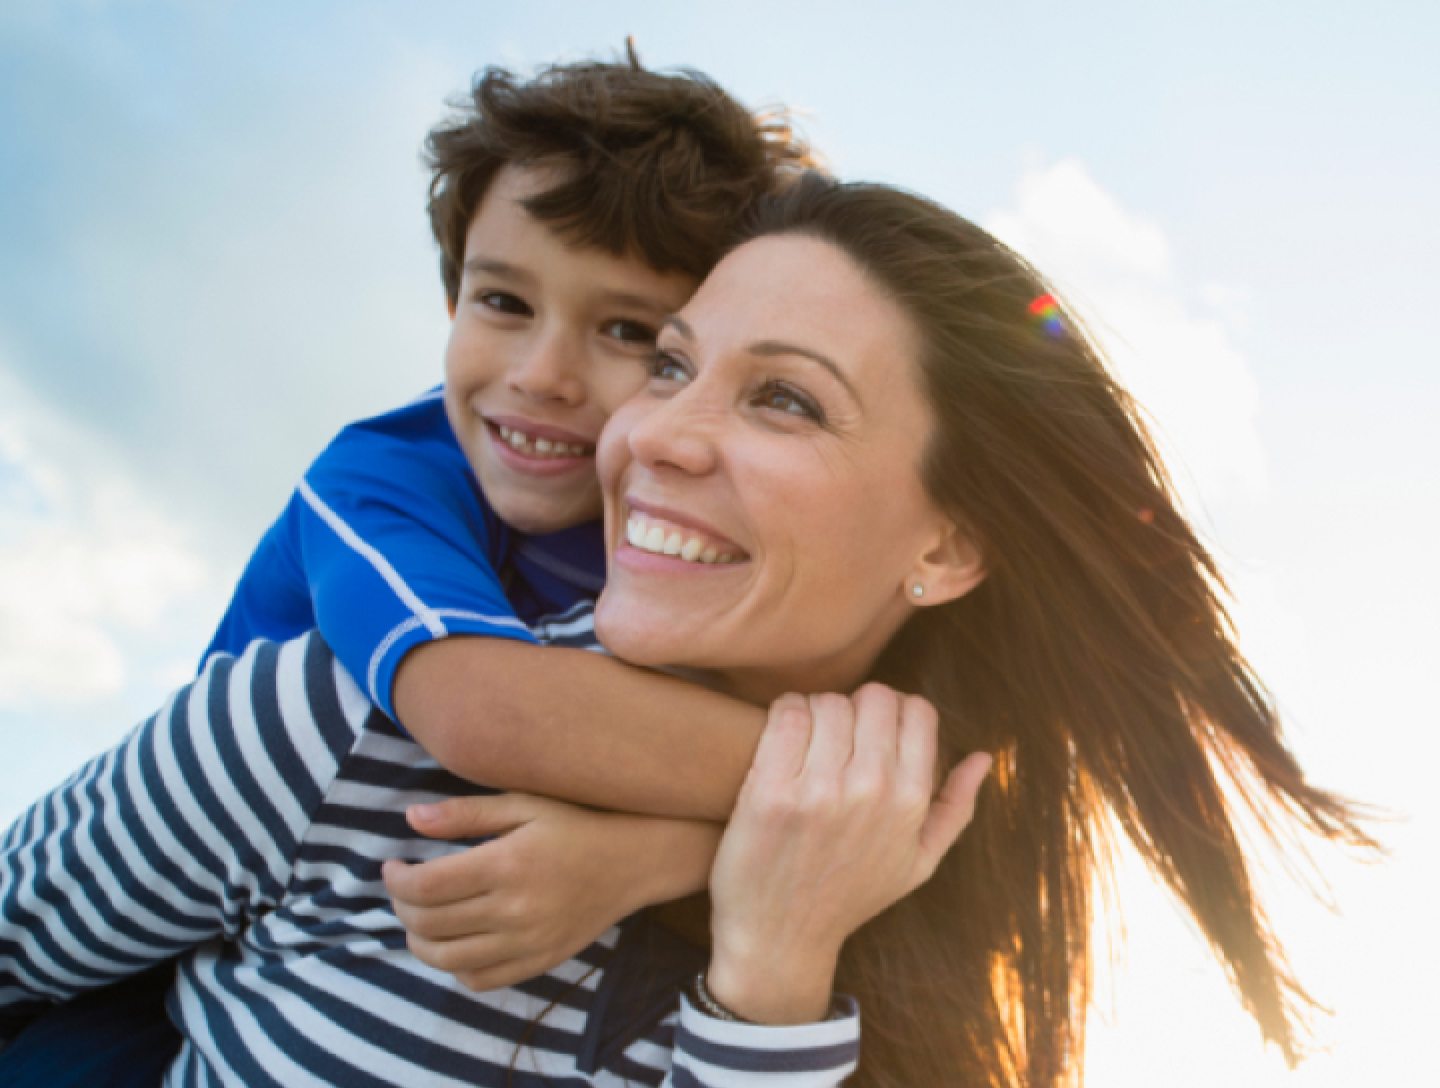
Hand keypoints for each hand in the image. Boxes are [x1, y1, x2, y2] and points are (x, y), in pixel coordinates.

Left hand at [383, 793, 720, 990]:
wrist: (636, 858)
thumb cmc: (578, 820)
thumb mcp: (525, 802)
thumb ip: (466, 813)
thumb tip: (411, 819)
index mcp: (508, 863)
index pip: (427, 886)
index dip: (396, 879)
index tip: (391, 865)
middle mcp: (516, 909)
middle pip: (430, 924)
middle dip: (401, 907)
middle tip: (401, 888)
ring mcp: (529, 941)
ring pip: (447, 960)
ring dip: (418, 942)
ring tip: (417, 918)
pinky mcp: (541, 960)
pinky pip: (481, 979)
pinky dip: (455, 967)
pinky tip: (454, 941)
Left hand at [705, 684, 991, 1023]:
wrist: (780, 940)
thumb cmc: (850, 896)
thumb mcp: (919, 863)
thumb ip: (955, 807)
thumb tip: (983, 756)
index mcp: (912, 801)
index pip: (916, 709)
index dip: (893, 712)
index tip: (870, 731)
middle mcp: (872, 790)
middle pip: (872, 697)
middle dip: (855, 708)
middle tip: (836, 735)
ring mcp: (820, 790)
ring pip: (828, 701)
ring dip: (816, 711)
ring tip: (807, 740)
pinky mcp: (771, 790)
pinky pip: (787, 714)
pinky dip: (784, 713)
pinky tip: (781, 738)